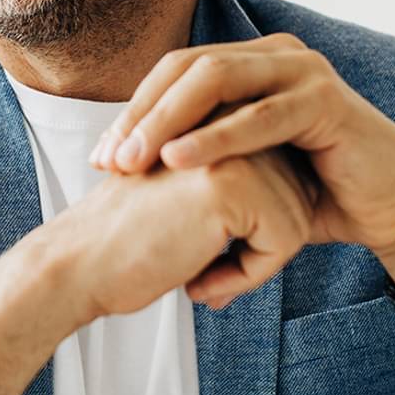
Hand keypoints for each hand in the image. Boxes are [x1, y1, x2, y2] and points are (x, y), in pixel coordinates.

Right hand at [48, 144, 316, 317]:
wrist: (80, 264)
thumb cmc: (136, 238)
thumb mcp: (198, 192)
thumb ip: (247, 179)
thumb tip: (313, 196)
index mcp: (220, 114)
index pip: (289, 176)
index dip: (258, 226)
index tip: (207, 244)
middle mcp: (228, 119)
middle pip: (300, 196)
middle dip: (262, 244)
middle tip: (200, 263)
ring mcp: (230, 145)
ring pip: (297, 220)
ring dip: (255, 263)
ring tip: (198, 269)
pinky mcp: (231, 181)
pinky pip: (285, 242)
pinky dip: (250, 276)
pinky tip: (199, 280)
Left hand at [88, 34, 394, 277]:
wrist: (391, 212)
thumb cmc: (316, 193)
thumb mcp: (247, 167)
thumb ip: (202, 152)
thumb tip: (132, 163)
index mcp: (253, 63)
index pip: (175, 72)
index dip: (133, 110)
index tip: (100, 158)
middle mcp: (275, 54)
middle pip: (186, 69)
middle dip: (140, 114)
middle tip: (107, 159)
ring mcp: (302, 70)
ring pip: (215, 81)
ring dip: (166, 120)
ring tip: (132, 159)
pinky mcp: (325, 99)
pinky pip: (259, 114)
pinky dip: (214, 137)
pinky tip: (178, 160)